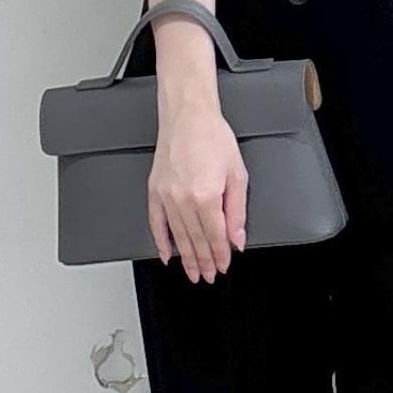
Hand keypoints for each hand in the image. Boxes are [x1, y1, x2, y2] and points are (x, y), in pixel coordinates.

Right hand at [147, 105, 248, 282]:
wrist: (188, 116)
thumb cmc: (213, 137)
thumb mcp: (237, 173)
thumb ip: (237, 210)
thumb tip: (237, 237)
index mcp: (206, 195)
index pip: (215, 235)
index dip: (221, 254)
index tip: (224, 265)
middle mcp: (183, 199)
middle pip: (195, 240)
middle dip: (203, 261)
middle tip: (208, 276)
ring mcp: (166, 196)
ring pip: (177, 236)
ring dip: (185, 257)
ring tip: (192, 272)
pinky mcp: (155, 190)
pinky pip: (156, 223)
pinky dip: (160, 241)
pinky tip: (166, 254)